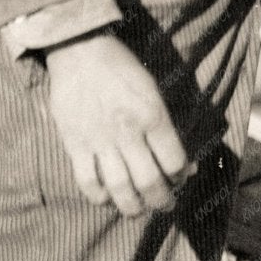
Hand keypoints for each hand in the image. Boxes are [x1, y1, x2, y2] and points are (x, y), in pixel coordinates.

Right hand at [43, 31, 187, 216]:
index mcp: (152, 115)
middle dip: (161, 201)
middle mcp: (128, 132)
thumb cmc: (122, 69)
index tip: (180, 180)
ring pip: (120, 188)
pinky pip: (88, 181)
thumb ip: (168, 127)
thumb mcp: (153, 90)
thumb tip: (186, 164)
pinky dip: (99, 196)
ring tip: (138, 209)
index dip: (181, 177)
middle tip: (164, 205)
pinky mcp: (75, 143)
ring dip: (133, 207)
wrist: (80, 51)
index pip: (174, 161)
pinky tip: (106, 198)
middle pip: (150, 182)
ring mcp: (100, 140)